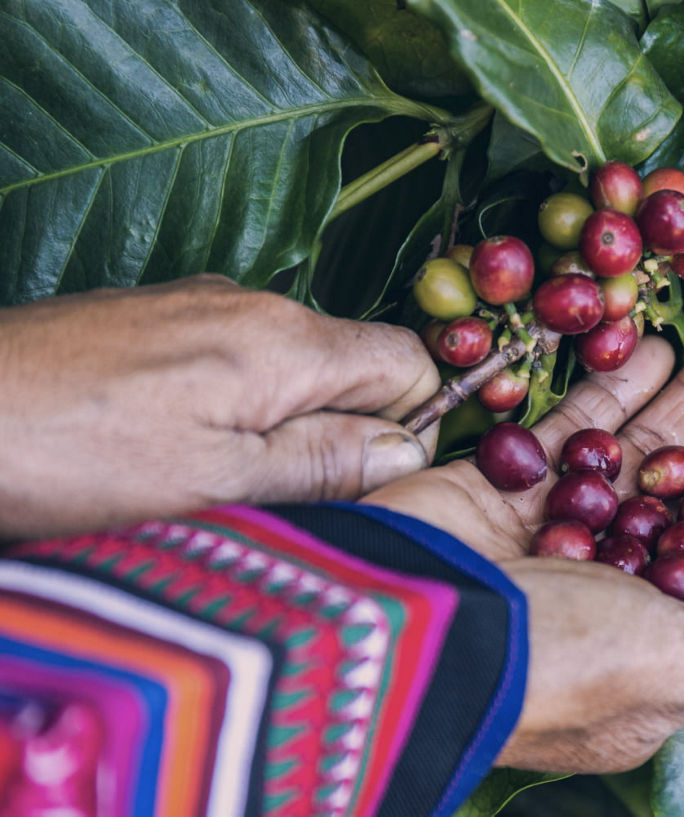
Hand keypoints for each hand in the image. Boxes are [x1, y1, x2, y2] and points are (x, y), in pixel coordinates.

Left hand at [0, 276, 439, 539]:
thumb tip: (409, 452)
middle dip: (343, 433)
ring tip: (216, 484)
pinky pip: (235, 360)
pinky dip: (232, 408)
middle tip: (284, 499)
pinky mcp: (155, 319)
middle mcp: (253, 305)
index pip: (410, 360)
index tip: (372, 480)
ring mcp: (200, 304)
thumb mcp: (217, 484)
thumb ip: (325, 463)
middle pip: (352, 364)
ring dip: (283, 426)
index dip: (414, 423)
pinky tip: (172, 449)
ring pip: (292, 367)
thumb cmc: (66, 453)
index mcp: (286, 342)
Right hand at [361, 312, 683, 772]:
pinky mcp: (507, 488)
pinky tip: (660, 344)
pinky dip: (616, 388)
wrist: (398, 631)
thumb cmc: (552, 662)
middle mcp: (616, 584)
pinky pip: (575, 428)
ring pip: (647, 448)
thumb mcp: (675, 662)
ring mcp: (559, 531)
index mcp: (666, 638)